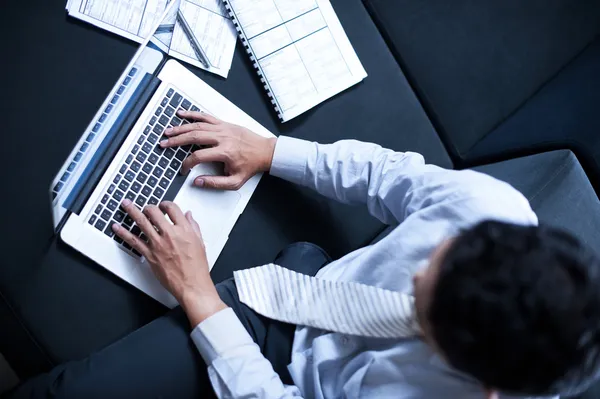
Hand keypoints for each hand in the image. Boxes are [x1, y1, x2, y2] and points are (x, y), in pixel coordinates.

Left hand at [112, 200, 226, 325]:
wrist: (191, 284)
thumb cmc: (197, 267)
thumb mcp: (200, 243)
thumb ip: (193, 227)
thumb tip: (188, 216)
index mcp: (184, 230)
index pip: (172, 208)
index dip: (166, 204)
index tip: (163, 205)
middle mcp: (170, 234)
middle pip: (154, 212)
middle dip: (148, 207)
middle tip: (145, 207)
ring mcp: (158, 244)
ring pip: (141, 222)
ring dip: (132, 211)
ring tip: (126, 204)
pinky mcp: (150, 255)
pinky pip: (133, 241)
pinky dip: (123, 233)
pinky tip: (117, 227)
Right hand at [160, 111, 276, 189]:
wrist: (264, 151)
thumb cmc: (250, 166)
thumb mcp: (235, 181)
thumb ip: (215, 183)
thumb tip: (197, 182)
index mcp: (224, 152)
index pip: (199, 156)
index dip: (187, 164)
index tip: (183, 170)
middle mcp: (222, 138)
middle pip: (194, 136)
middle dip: (176, 141)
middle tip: (164, 144)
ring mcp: (222, 128)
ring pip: (197, 125)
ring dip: (180, 128)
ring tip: (167, 131)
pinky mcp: (224, 123)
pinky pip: (206, 116)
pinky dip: (192, 114)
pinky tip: (181, 113)